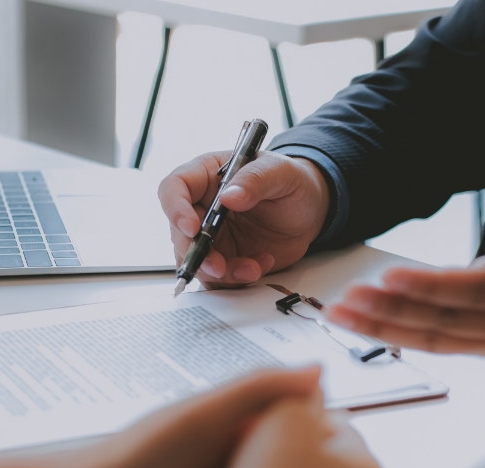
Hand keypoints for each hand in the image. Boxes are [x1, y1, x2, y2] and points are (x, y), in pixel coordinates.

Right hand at [158, 150, 330, 287]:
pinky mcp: (224, 258)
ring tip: (252, 268)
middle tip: (218, 266)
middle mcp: (202, 207)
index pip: (175, 188)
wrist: (310, 211)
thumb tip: (229, 196)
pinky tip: (260, 265)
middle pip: (180, 233)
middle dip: (197, 254)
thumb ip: (255, 180)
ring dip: (221, 272)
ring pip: (197, 260)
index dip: (176, 208)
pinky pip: (219, 277)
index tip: (192, 228)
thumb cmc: (291, 182)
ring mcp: (212, 236)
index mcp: (207, 175)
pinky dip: (237, 278)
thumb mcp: (280, 172)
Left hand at [324, 135, 484, 354]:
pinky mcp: (477, 347)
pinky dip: (392, 337)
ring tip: (339, 312)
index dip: (435, 286)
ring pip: (432, 338)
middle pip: (447, 319)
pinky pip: (431, 345)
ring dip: (382, 328)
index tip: (391, 275)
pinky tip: (358, 324)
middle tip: (349, 296)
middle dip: (394, 309)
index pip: (481, 288)